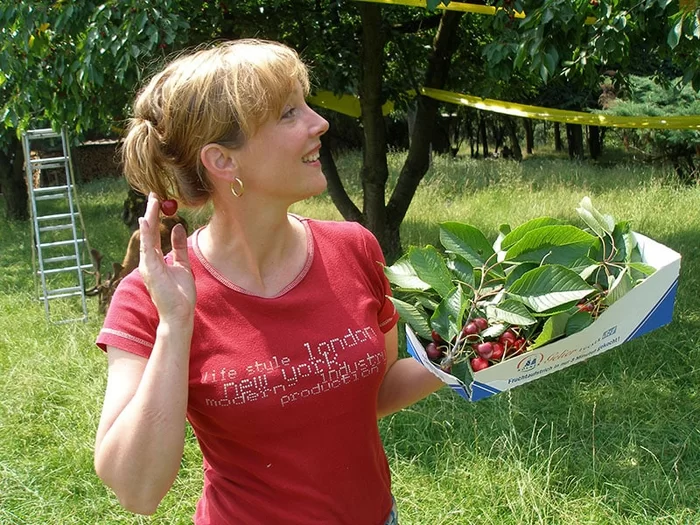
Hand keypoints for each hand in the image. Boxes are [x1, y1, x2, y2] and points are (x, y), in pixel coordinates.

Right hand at [138, 193, 195, 323]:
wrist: (180, 313)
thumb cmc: (181, 294)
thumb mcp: (183, 264)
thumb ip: (179, 247)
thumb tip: (178, 227)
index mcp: (156, 260)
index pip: (154, 234)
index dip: (155, 218)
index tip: (157, 202)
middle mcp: (149, 261)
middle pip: (148, 232)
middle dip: (150, 213)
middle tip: (153, 195)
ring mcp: (148, 265)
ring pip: (146, 237)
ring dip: (148, 219)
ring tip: (151, 202)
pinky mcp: (151, 270)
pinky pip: (147, 248)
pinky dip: (146, 234)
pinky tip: (146, 221)